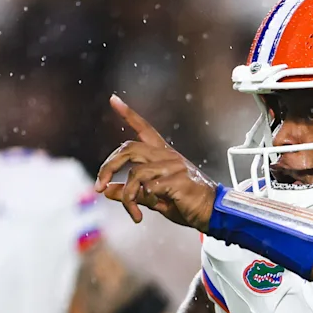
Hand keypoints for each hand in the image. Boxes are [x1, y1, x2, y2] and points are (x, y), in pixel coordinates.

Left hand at [94, 95, 217, 230]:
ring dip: (127, 196)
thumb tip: (107, 191)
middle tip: (99, 186)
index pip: (145, 129)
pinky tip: (148, 211)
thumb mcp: (154, 198)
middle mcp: (168, 156)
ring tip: (132, 212)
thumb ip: (132, 192)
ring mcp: (174, 167)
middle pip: (129, 149)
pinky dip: (142, 201)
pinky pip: (149, 188)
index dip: (128, 114)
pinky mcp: (178, 180)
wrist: (214, 213)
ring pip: (135, 174)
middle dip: (108, 167)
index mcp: (164, 155)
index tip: (113, 99)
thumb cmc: (187, 205)